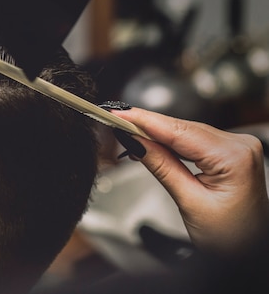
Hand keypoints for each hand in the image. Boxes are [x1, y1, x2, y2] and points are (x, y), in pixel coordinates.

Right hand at [114, 108, 268, 257]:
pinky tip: (151, 140)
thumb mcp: (189, 201)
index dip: (143, 120)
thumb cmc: (231, 239)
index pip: (179, 130)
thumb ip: (161, 166)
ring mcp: (237, 147)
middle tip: (114, 119)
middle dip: (146, 125)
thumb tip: (134, 141)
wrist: (251, 253)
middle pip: (182, 127)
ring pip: (186, 131)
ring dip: (156, 133)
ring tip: (126, 131)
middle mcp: (240, 145)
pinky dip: (170, 141)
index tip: (117, 113)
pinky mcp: (230, 152)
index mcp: (234, 157)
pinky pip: (194, 140)